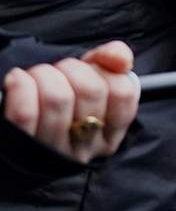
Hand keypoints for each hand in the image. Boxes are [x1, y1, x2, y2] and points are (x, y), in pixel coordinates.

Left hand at [2, 41, 137, 162]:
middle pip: (89, 91)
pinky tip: (18, 78)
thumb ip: (114, 59)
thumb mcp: (93, 82)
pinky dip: (21, 87)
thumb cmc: (63, 102)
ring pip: (57, 98)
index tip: (90, 67)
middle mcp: (84, 149)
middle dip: (71, 67)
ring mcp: (53, 152)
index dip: (104, 70)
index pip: (122, 93)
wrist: (19, 134)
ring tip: (37, 76)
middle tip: (59, 71)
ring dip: (44, 74)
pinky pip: (25, 114)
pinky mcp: (20, 149)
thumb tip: (120, 58)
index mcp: (109, 136)